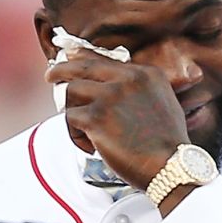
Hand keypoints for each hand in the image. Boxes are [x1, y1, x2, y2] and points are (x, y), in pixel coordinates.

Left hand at [45, 50, 188, 188]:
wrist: (171, 166)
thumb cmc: (167, 144)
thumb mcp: (162, 102)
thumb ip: (138, 90)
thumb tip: (110, 88)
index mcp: (145, 74)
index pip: (105, 59)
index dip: (82, 56)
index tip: (69, 56)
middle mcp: (127, 79)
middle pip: (82, 67)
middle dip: (61, 70)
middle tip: (50, 75)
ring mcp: (110, 96)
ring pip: (72, 92)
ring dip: (73, 113)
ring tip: (85, 133)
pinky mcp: (96, 117)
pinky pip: (70, 118)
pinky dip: (76, 136)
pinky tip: (91, 147)